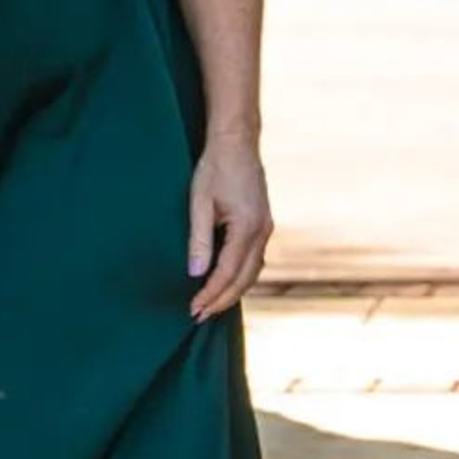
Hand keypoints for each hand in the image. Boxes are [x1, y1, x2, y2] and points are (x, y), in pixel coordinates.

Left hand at [188, 132, 272, 322]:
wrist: (237, 142)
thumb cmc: (215, 168)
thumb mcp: (199, 202)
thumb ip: (199, 240)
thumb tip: (196, 274)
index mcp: (247, 228)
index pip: (227, 273)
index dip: (210, 295)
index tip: (193, 310)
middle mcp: (262, 232)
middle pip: (244, 279)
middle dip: (222, 301)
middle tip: (199, 316)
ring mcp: (266, 228)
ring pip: (252, 272)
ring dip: (232, 292)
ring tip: (210, 305)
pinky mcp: (263, 224)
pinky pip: (254, 259)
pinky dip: (240, 276)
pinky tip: (225, 281)